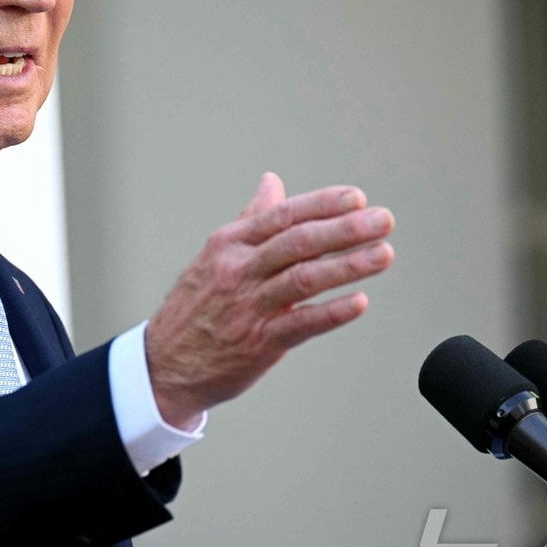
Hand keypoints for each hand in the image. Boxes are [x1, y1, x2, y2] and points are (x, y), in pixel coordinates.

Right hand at [145, 172, 394, 428]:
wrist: (163, 364)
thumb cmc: (195, 306)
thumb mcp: (216, 255)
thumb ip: (251, 219)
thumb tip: (272, 183)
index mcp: (229, 244)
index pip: (282, 216)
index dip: (322, 204)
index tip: (357, 198)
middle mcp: (239, 271)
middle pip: (298, 242)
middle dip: (345, 228)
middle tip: (382, 220)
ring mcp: (249, 307)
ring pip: (303, 279)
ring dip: (347, 266)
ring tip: (383, 254)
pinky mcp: (259, 343)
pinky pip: (300, 324)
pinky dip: (331, 313)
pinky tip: (359, 302)